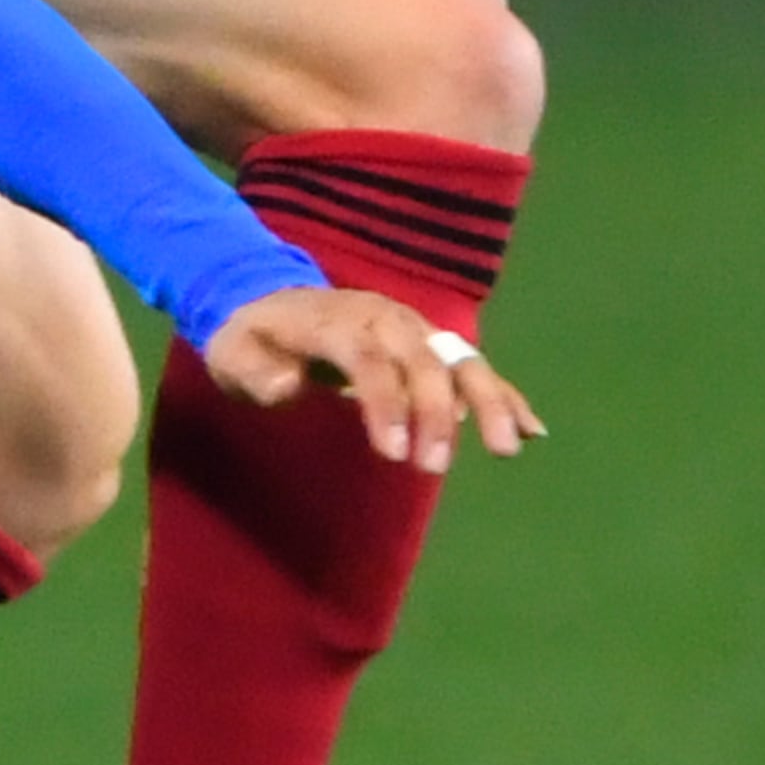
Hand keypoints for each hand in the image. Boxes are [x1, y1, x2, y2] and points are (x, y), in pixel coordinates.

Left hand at [200, 288, 544, 477]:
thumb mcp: (233, 354)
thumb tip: (286, 387)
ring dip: (487, 401)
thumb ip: (256, 372)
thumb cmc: (252, 338)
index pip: (368, 358)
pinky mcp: (428, 341)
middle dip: (435, 412)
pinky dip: (503, 394)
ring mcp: (411, 326)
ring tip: (509, 448)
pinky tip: (532, 430)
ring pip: (459, 358)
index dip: (384, 403)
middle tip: (433, 467)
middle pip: (422, 359)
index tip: (393, 453)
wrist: (268, 298)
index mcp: (335, 321)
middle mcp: (382, 317)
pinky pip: (471, 366)